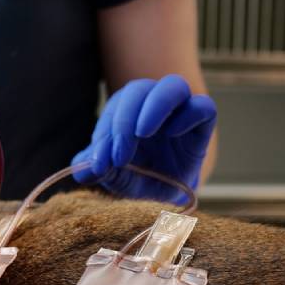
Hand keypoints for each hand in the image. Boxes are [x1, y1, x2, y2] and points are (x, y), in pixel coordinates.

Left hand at [72, 75, 216, 203]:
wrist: (171, 198)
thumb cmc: (141, 180)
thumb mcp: (115, 177)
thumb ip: (97, 169)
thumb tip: (79, 168)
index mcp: (130, 110)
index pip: (116, 106)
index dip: (105, 133)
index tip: (99, 162)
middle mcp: (155, 104)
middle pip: (140, 89)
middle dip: (124, 121)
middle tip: (118, 156)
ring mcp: (182, 111)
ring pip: (173, 85)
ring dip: (154, 106)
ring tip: (142, 133)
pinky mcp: (204, 125)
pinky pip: (203, 107)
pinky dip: (188, 116)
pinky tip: (173, 134)